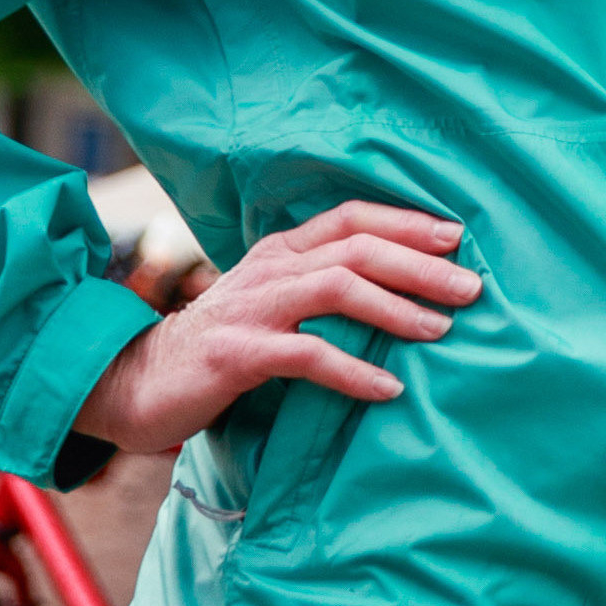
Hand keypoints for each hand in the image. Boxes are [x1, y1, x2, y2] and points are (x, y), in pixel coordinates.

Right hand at [77, 202, 481, 455]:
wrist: (135, 382)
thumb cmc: (221, 344)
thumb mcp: (271, 301)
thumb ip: (320, 287)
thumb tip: (401, 292)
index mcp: (281, 250)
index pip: (352, 217)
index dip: (407, 222)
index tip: (457, 238)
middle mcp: (270, 268)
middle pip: (356, 247)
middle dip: (420, 264)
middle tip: (471, 288)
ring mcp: (252, 307)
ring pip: (337, 287)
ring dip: (396, 308)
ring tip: (441, 330)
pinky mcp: (236, 353)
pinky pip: (306, 354)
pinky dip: (353, 371)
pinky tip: (387, 388)